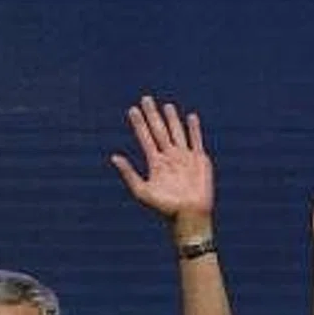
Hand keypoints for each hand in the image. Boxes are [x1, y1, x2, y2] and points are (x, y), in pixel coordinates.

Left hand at [109, 95, 213, 232]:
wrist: (189, 215)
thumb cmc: (165, 208)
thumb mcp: (142, 192)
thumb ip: (129, 174)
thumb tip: (114, 157)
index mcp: (156, 163)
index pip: (145, 137)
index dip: (138, 123)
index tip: (132, 110)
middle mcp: (169, 157)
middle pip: (159, 130)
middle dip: (152, 115)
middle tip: (146, 99)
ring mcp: (184, 157)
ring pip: (177, 133)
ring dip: (172, 119)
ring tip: (166, 106)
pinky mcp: (199, 160)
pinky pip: (196, 140)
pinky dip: (194, 129)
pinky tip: (191, 117)